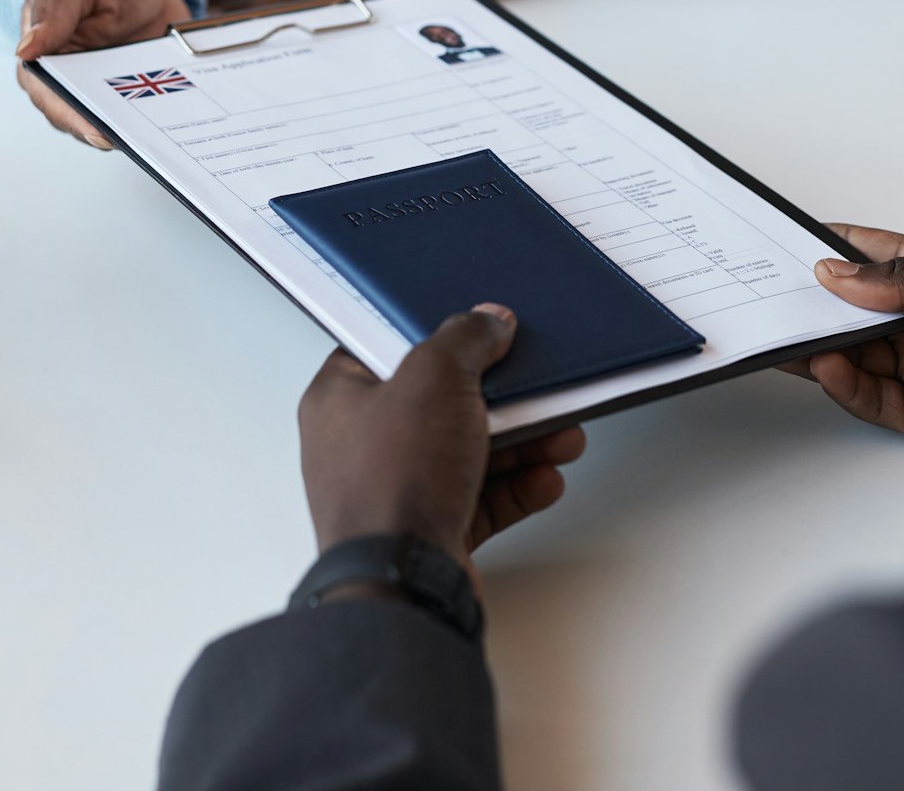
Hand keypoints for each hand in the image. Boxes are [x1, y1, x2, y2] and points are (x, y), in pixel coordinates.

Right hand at [14, 0, 189, 147]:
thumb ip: (53, 12)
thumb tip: (24, 52)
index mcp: (42, 61)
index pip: (51, 99)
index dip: (73, 117)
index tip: (99, 130)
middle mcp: (69, 87)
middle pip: (85, 121)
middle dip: (111, 129)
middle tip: (138, 136)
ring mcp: (106, 97)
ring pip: (119, 126)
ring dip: (139, 129)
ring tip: (162, 133)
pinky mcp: (137, 97)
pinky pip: (149, 115)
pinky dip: (163, 118)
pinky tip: (182, 116)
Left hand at [298, 304, 587, 585]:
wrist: (404, 582)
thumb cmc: (392, 484)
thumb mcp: (435, 377)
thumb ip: (466, 339)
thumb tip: (487, 322)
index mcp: (341, 398)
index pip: (389, 349)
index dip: (438, 335)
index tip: (480, 328)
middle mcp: (364, 445)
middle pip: (441, 402)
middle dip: (501, 397)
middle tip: (537, 387)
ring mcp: (397, 490)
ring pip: (469, 452)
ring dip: (522, 443)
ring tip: (562, 435)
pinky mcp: (431, 528)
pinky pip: (482, 498)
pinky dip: (517, 488)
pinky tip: (546, 478)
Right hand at [796, 222, 903, 462]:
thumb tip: (836, 276)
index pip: (863, 259)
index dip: (821, 252)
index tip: (777, 245)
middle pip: (844, 312)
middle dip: (804, 302)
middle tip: (761, 293)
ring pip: (847, 355)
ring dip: (812, 343)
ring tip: (782, 330)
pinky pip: (870, 397)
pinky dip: (841, 383)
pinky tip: (827, 363)